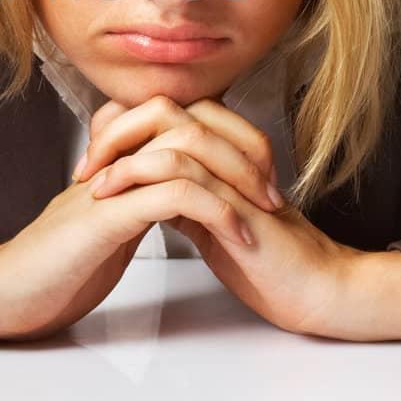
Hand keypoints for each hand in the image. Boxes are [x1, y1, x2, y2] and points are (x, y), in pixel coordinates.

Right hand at [0, 143, 262, 340]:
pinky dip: (215, 209)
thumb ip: (135, 207)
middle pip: (190, 121)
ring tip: (264, 210)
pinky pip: (172, 193)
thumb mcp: (108, 230)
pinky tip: (237, 234)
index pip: (181, 122)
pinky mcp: (107, 216)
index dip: (228, 141)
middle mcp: (115, 162)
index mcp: (119, 161)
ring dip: (236, 177)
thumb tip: (172, 206)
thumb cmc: (53, 269)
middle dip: (243, 151)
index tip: (258, 179)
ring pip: (185, 148)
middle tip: (273, 189)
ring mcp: (111, 184)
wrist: (7, 293)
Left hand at [76, 94, 365, 336]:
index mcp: (219, 155)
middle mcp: (227, 157)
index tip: (90, 159)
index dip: (121, 126)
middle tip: (86, 161)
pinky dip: (147, 180)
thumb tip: (141, 188)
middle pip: (167, 109)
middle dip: (117, 128)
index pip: (163, 116)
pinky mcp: (240, 207)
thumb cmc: (267, 263)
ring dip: (126, 154)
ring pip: (177, 134)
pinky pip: (189, 177)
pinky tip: (119, 197)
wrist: (315, 292)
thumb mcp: (209, 225)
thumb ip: (181, 199)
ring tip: (94, 181)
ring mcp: (236, 177)